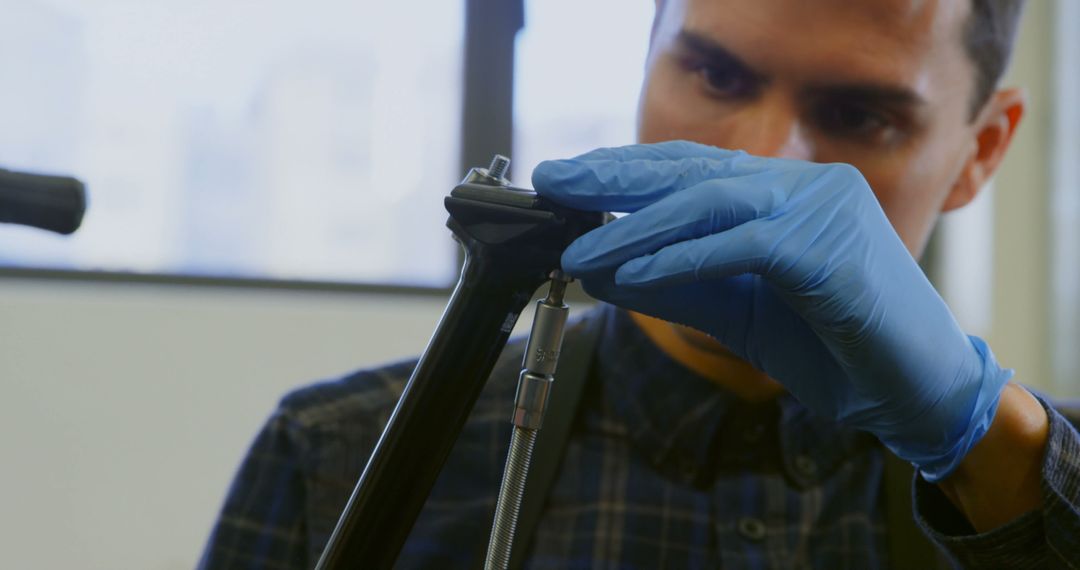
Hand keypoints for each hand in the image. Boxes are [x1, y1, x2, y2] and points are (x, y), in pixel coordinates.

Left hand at [533, 141, 1011, 480]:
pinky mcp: (832, 248)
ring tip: (579, 246)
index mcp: (784, 194)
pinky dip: (685, 257)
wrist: (919, 393)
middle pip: (692, 171)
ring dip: (636, 226)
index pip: (690, 169)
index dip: (625, 172)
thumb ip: (675, 286)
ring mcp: (824, 209)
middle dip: (614, 178)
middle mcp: (805, 186)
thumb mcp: (736, 313)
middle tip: (552, 183)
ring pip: (711, 200)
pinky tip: (634, 268)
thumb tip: (603, 269)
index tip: (565, 182)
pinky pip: (744, 244)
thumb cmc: (836, 347)